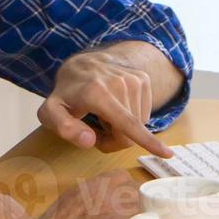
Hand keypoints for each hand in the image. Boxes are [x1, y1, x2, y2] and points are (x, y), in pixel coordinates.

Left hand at [39, 50, 172, 157]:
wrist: (82, 63)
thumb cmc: (66, 94)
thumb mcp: (51, 112)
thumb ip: (64, 128)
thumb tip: (89, 141)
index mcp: (97, 94)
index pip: (127, 124)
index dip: (147, 142)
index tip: (167, 154)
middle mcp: (120, 84)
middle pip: (130, 133)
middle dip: (113, 139)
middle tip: (95, 130)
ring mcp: (134, 79)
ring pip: (139, 125)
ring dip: (122, 128)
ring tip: (104, 116)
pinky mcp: (143, 79)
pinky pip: (144, 114)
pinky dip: (131, 117)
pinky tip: (116, 107)